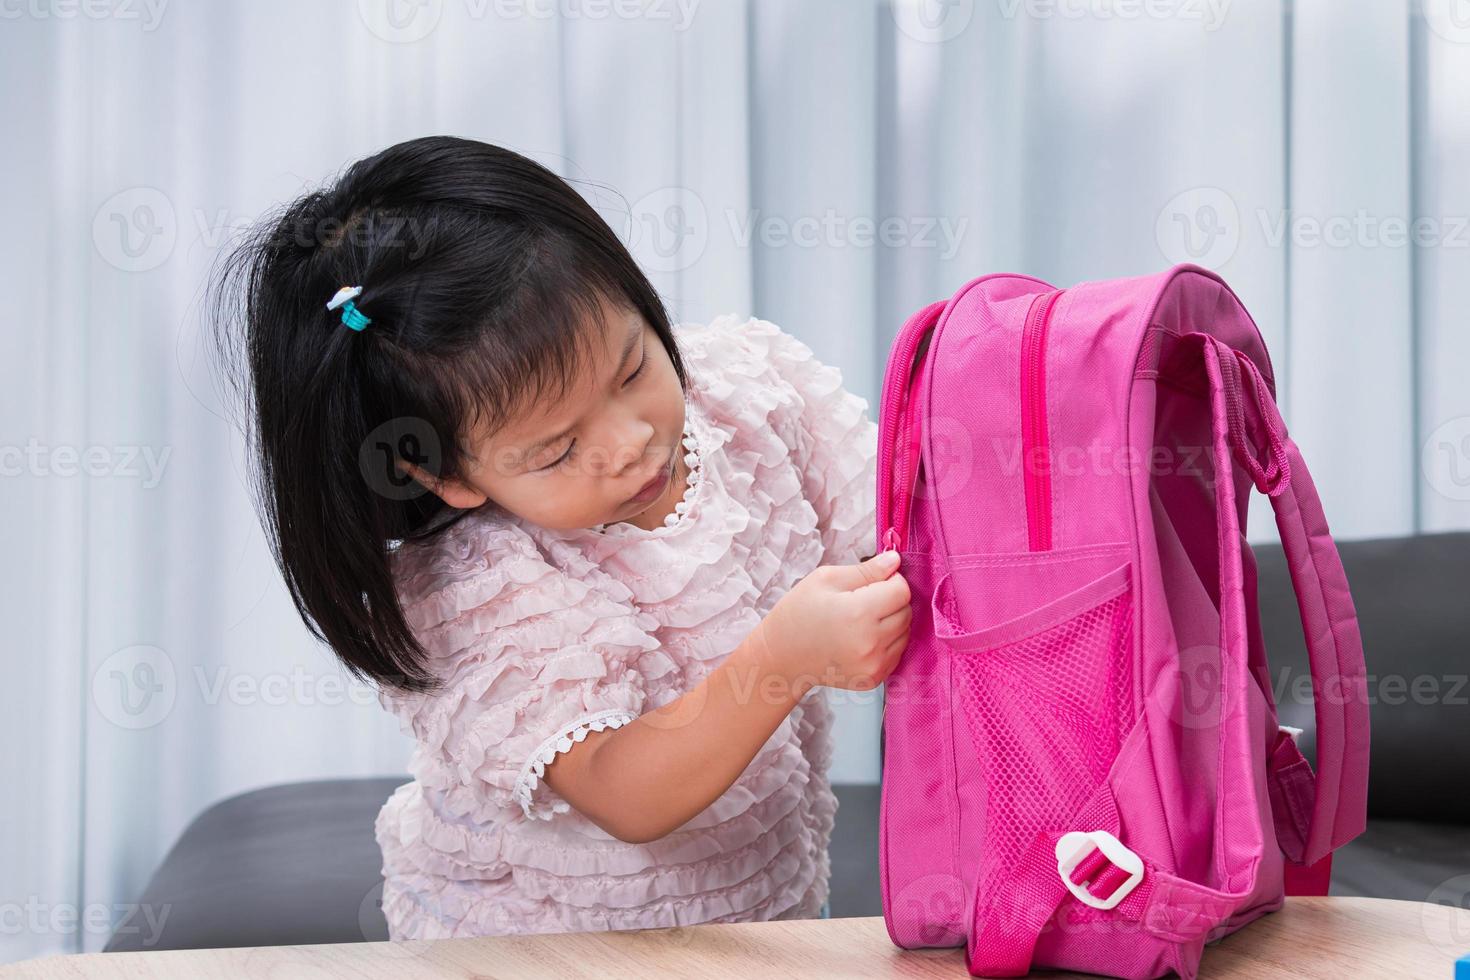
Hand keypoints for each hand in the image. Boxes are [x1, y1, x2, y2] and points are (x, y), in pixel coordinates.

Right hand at [756, 551, 911, 695]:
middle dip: (892, 601)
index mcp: (859, 613)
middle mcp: (871, 643)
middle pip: (906, 611)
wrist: (781, 658)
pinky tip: (862, 638)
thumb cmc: (797, 614)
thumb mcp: (825, 579)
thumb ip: (866, 570)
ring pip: (905, 633)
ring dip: (892, 622)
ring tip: (862, 621)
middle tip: (864, 600)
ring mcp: (873, 665)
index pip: (901, 590)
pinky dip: (887, 643)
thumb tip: (894, 560)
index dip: (890, 580)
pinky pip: (897, 653)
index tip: (873, 582)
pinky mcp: (873, 679)